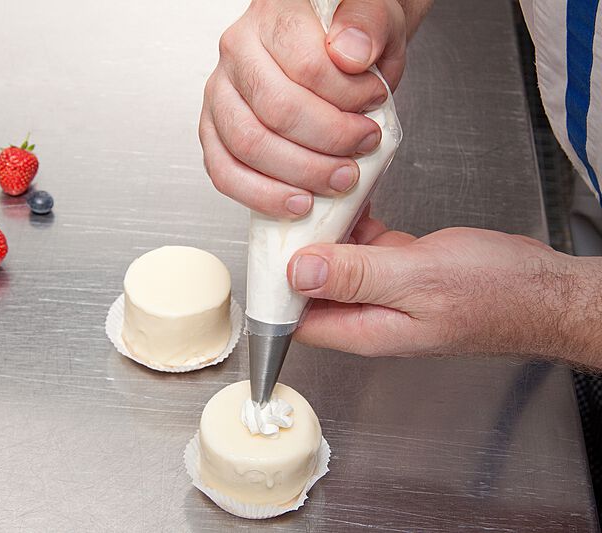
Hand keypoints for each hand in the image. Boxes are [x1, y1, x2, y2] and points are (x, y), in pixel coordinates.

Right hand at [200, 0, 406, 218]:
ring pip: (247, 144)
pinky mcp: (214, 130)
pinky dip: (261, 195)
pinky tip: (295, 201)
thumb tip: (350, 53)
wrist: (330, 48)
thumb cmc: (347, 38)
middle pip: (276, 109)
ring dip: (299, 172)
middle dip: (328, 141)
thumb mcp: (376, 17)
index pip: (306, 66)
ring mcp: (220, 93)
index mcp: (274, 16)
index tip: (374, 103)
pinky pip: (224, 171)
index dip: (347, 96)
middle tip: (361, 148)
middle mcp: (238, 52)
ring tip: (337, 180)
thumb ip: (369, 23)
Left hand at [287, 216, 601, 363]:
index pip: (296, 320)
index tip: (266, 249)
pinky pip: (363, 246)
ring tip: (316, 198)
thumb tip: (299, 273)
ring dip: (324, 233)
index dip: (274, 289)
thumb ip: (356, 276)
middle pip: (310, 288)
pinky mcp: (400, 269)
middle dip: (295, 253)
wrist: (546, 291)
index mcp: (366, 329)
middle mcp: (369, 313)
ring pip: (334, 263)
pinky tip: (352, 199)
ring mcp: (384, 291)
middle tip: (287, 212)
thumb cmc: (498, 295)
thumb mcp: (419, 280)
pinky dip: (354, 224)